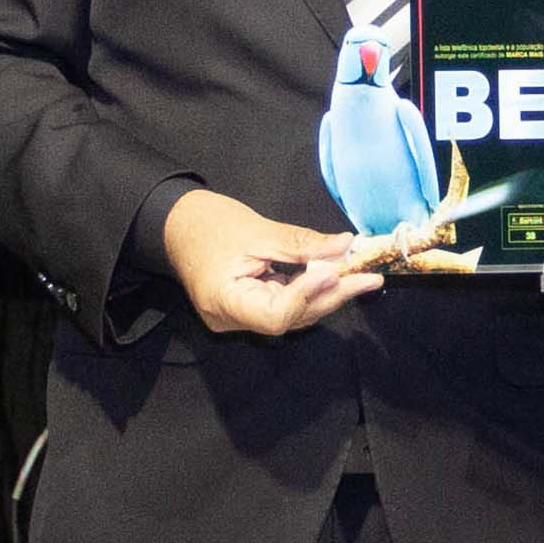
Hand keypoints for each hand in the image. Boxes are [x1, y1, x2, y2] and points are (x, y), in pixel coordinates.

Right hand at [161, 187, 380, 338]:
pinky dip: (309, 290)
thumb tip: (345, 245)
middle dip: (331, 295)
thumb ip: (301, 243)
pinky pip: (284, 305)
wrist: (176, 224)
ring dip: (326, 294)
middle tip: (367, 277)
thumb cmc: (206, 223)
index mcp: (224, 302)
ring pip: (292, 313)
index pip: (275, 314)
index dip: (306, 295)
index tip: (333, 270)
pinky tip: (335, 276)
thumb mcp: (257, 229)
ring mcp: (240, 317)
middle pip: (290, 317)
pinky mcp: (249, 308)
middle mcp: (231, 319)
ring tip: (361, 276)